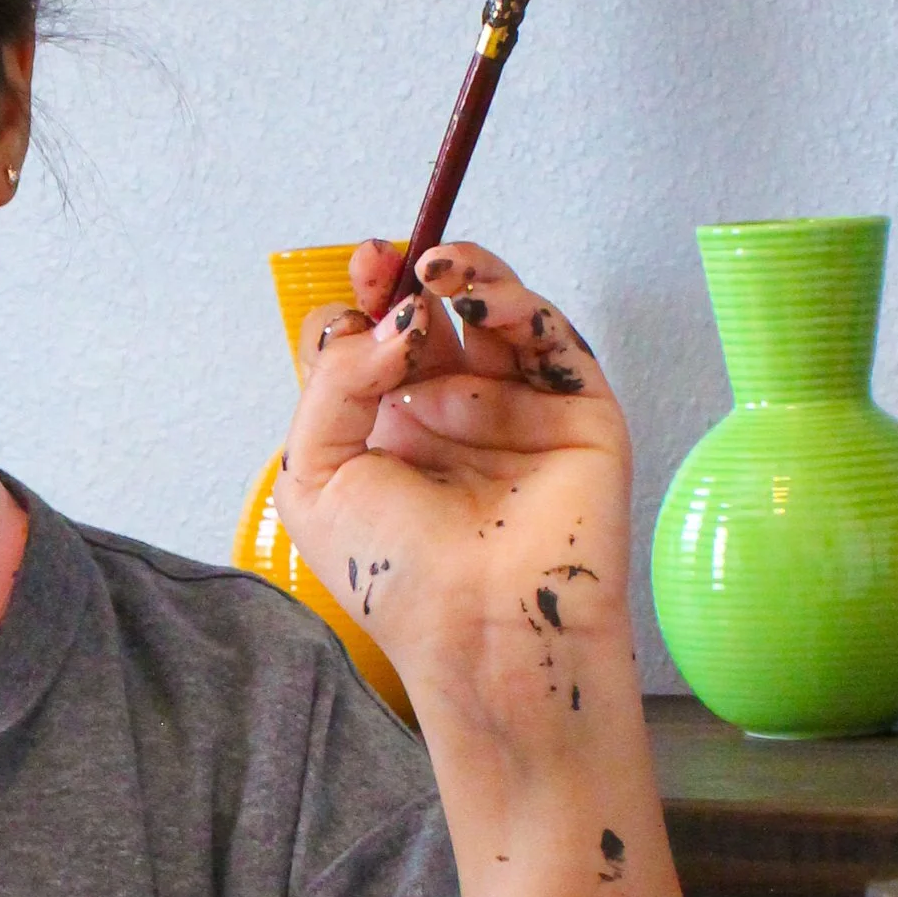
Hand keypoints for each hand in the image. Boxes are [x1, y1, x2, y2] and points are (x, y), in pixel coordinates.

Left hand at [275, 239, 633, 749]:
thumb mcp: (315, 475)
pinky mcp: (581, 415)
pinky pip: (554, 341)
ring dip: (468, 276)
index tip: (361, 278)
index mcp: (393, 434)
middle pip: (440, 317)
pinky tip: (476, 301)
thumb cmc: (395, 576)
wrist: (478, 632)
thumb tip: (396, 320)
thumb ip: (334, 381)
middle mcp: (459, 417)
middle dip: (413, 279)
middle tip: (392, 264)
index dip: (369, 304)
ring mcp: (523, 412)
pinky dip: (517, 305)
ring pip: (500, 316)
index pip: (381, 344)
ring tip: (434, 270)